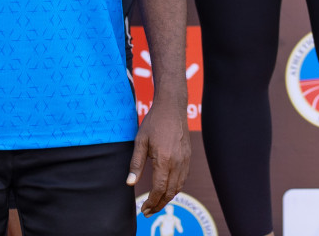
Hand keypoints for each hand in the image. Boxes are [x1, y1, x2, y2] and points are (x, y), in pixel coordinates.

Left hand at [128, 98, 190, 214]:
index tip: (144, 209)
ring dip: (168, 198)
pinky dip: (176, 188)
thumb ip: (136, 164)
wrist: (172, 107)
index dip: (152, 202)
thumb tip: (130, 183)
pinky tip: (168, 190)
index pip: (159, 188)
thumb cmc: (154, 122)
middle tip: (148, 212)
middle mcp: (177, 162)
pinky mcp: (188, 157)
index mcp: (164, 159)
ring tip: (157, 204)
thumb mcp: (140, 141)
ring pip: (179, 187)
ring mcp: (185, 160)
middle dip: (159, 204)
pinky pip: (183, 178)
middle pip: (170, 192)